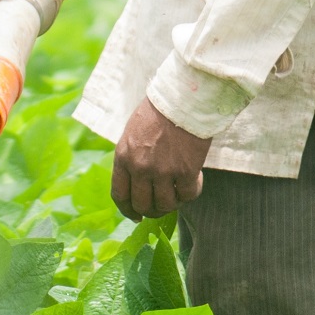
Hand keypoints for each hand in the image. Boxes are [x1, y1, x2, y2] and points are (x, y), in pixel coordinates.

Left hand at [112, 98, 210, 218]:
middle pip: (142, 205)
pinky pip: (188, 196)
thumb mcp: (133, 133)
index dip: (127, 210)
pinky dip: (192, 193)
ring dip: (173, 203)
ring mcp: (162, 171)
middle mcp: (139, 168)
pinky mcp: (185, 171)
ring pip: (165, 205)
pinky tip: (194, 181)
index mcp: (123, 156)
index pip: (119, 194)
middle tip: (161, 206)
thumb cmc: (159, 111)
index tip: (136, 216)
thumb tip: (136, 182)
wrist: (183, 98)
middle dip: (151, 210)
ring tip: (178, 192)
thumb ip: (131, 157)